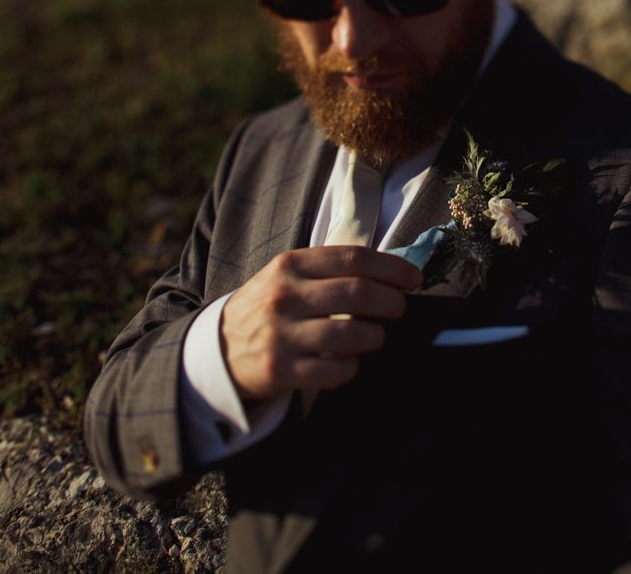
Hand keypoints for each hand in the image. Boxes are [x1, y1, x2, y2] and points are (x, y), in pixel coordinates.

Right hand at [220, 246, 422, 400]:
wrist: (217, 349)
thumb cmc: (264, 309)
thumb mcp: (284, 277)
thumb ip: (326, 271)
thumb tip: (387, 273)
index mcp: (289, 266)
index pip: (353, 258)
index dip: (391, 268)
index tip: (412, 279)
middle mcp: (284, 296)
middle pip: (358, 293)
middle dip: (392, 302)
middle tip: (400, 309)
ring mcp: (281, 334)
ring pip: (352, 335)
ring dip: (375, 337)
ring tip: (376, 337)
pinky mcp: (280, 370)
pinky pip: (335, 372)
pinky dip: (352, 368)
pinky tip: (350, 363)